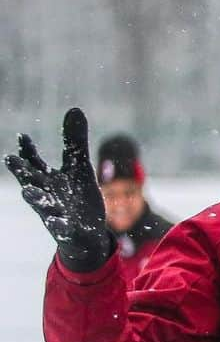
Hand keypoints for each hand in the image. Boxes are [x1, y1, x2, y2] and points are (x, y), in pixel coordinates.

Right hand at [4, 108, 112, 271]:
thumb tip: (75, 109)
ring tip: (28, 191)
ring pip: (41, 206)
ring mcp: (55, 213)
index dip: (27, 151)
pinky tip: (58, 222)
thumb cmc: (77, 197)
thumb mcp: (79, 168)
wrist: (86, 233)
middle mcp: (46, 195)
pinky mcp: (68, 230)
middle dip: (21, 171)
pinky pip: (61, 228)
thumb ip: (74, 143)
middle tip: (10, 159)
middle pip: (31, 182)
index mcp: (47, 179)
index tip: (22, 137)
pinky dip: (59, 225)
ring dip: (34, 198)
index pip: (33, 163)